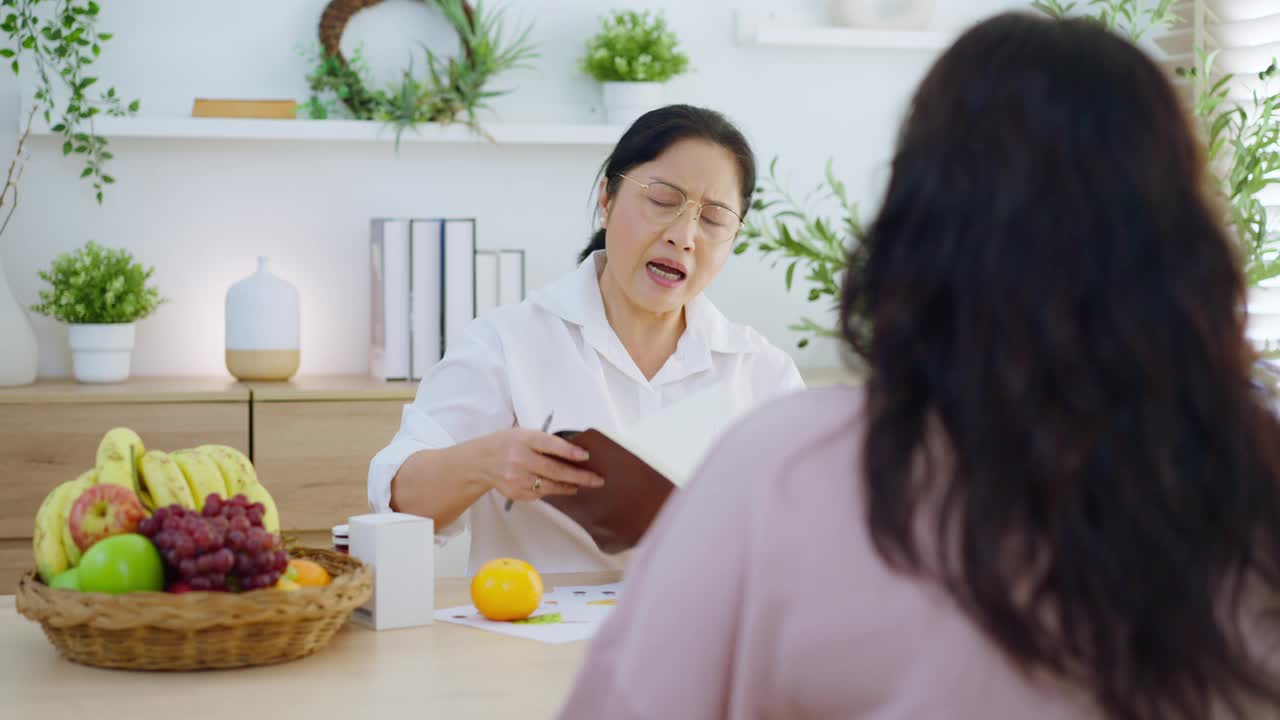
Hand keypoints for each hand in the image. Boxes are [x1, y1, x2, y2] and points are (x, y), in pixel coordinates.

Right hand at [477, 428, 603, 502]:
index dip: (569, 451)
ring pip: (550, 486)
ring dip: (569, 486)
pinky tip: (563, 487)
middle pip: (554, 470)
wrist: (480, 461)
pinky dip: (553, 490)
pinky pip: (541, 494)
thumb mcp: (524, 433)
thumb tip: (574, 451)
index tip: (586, 456)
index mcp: (523, 440)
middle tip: (596, 479)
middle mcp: (519, 459)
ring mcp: (516, 479)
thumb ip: (546, 441)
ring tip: (582, 484)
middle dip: (579, 476)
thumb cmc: (507, 443)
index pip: (549, 445)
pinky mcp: (516, 493)